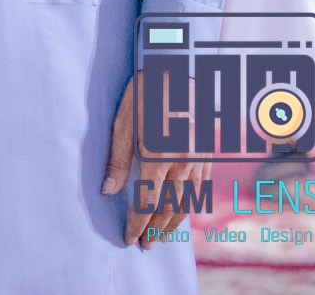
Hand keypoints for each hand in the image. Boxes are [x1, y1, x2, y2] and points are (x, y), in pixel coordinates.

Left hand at [103, 70, 209, 248]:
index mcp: (159, 156)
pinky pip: (200, 188)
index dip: (138, 223)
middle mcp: (182, 163)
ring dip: (174, 222)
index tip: (129, 238)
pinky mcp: (206, 153)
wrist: (179, 68)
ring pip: (188, 201)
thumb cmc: (145, 92)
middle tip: (145, 246)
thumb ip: (118, 159)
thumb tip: (108, 191)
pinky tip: (182, 211)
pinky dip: (191, 205)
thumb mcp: (123, 121)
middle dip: (156, 229)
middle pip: (169, 207)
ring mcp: (198, 159)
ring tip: (161, 236)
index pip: (147, 202)